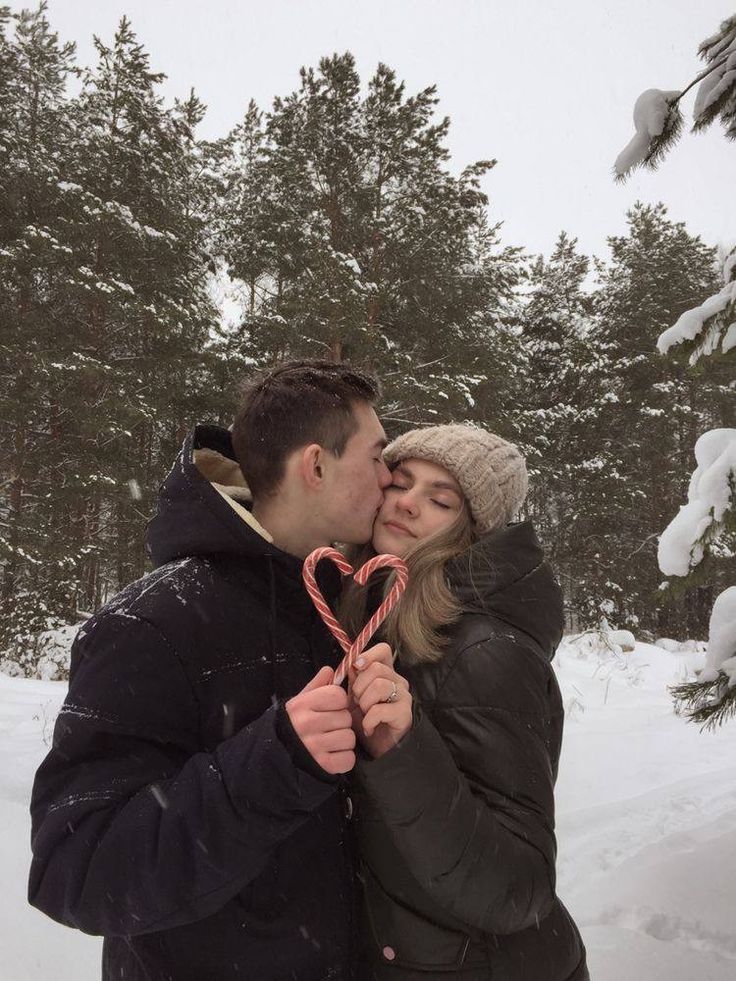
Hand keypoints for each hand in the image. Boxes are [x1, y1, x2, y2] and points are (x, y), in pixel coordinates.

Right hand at [285, 665, 355, 773]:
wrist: (275, 754)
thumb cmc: (293, 724)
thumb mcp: (300, 701)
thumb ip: (316, 685)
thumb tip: (329, 669)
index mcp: (303, 704)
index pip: (339, 696)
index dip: (339, 702)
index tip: (330, 708)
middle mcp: (307, 723)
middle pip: (346, 718)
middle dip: (341, 722)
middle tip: (328, 727)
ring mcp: (314, 746)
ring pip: (349, 738)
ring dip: (343, 741)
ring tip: (329, 741)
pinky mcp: (322, 765)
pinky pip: (348, 759)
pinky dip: (344, 759)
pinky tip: (332, 755)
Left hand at [348, 643, 412, 758]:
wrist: (375, 749)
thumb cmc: (364, 721)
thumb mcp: (353, 698)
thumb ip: (353, 679)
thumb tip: (353, 664)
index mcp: (386, 673)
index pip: (384, 650)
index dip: (368, 655)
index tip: (356, 666)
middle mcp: (398, 681)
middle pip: (377, 668)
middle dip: (359, 686)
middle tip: (357, 702)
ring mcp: (404, 697)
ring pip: (380, 686)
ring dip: (364, 702)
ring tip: (364, 715)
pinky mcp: (404, 714)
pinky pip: (380, 709)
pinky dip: (368, 720)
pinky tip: (369, 728)